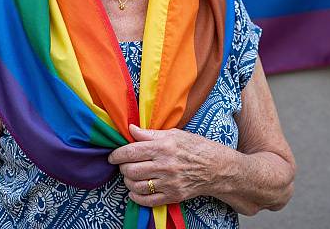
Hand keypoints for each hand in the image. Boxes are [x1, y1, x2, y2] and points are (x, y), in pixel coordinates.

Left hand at [108, 124, 222, 206]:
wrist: (216, 167)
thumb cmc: (194, 146)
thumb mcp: (173, 133)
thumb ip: (149, 133)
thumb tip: (130, 128)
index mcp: (163, 147)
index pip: (131, 151)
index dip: (117, 154)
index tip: (112, 156)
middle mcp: (165, 165)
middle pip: (131, 170)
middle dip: (122, 167)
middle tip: (123, 164)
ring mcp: (169, 183)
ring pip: (136, 185)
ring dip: (128, 181)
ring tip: (130, 175)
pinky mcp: (172, 196)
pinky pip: (147, 200)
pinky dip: (136, 196)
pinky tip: (135, 189)